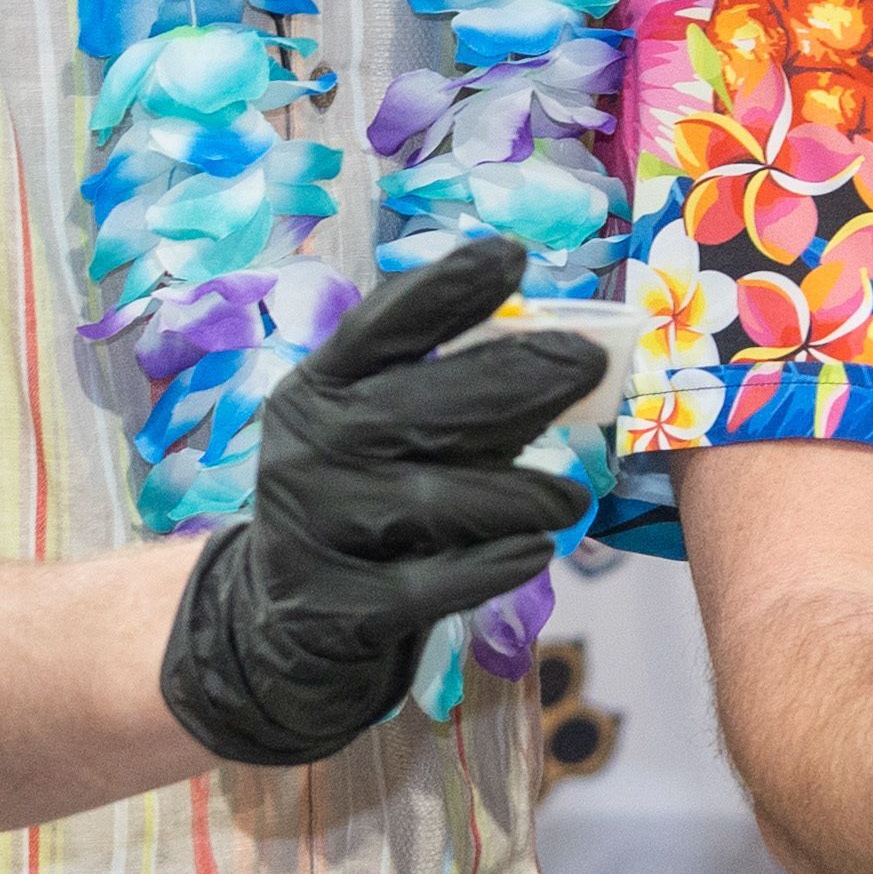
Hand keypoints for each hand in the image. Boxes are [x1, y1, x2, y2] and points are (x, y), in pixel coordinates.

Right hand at [158, 241, 602, 769]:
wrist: (285, 618)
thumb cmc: (367, 497)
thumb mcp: (385, 431)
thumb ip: (454, 391)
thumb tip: (560, 351)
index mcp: (318, 388)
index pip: (382, 326)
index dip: (446, 289)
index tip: (510, 255)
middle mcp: (309, 447)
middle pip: (424, 406)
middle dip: (519, 380)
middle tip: (587, 367)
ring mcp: (318, 527)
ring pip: (440, 499)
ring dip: (524, 492)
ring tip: (571, 498)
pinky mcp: (340, 604)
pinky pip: (435, 581)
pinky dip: (496, 563)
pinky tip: (538, 549)